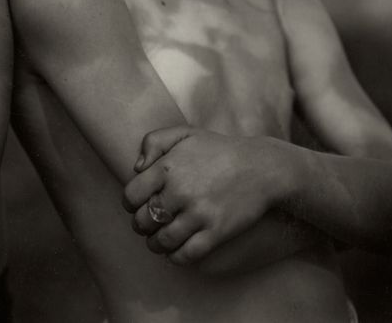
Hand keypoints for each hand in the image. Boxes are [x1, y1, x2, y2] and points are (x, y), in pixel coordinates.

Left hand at [122, 126, 284, 264]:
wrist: (261, 168)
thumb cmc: (218, 150)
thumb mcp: (183, 134)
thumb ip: (152, 142)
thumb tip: (136, 168)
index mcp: (166, 168)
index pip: (131, 196)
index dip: (130, 204)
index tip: (135, 206)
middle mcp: (179, 192)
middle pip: (143, 220)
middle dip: (140, 225)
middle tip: (145, 226)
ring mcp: (198, 214)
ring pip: (163, 240)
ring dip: (155, 244)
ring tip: (156, 242)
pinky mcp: (216, 232)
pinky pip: (187, 254)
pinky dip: (176, 257)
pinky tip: (175, 253)